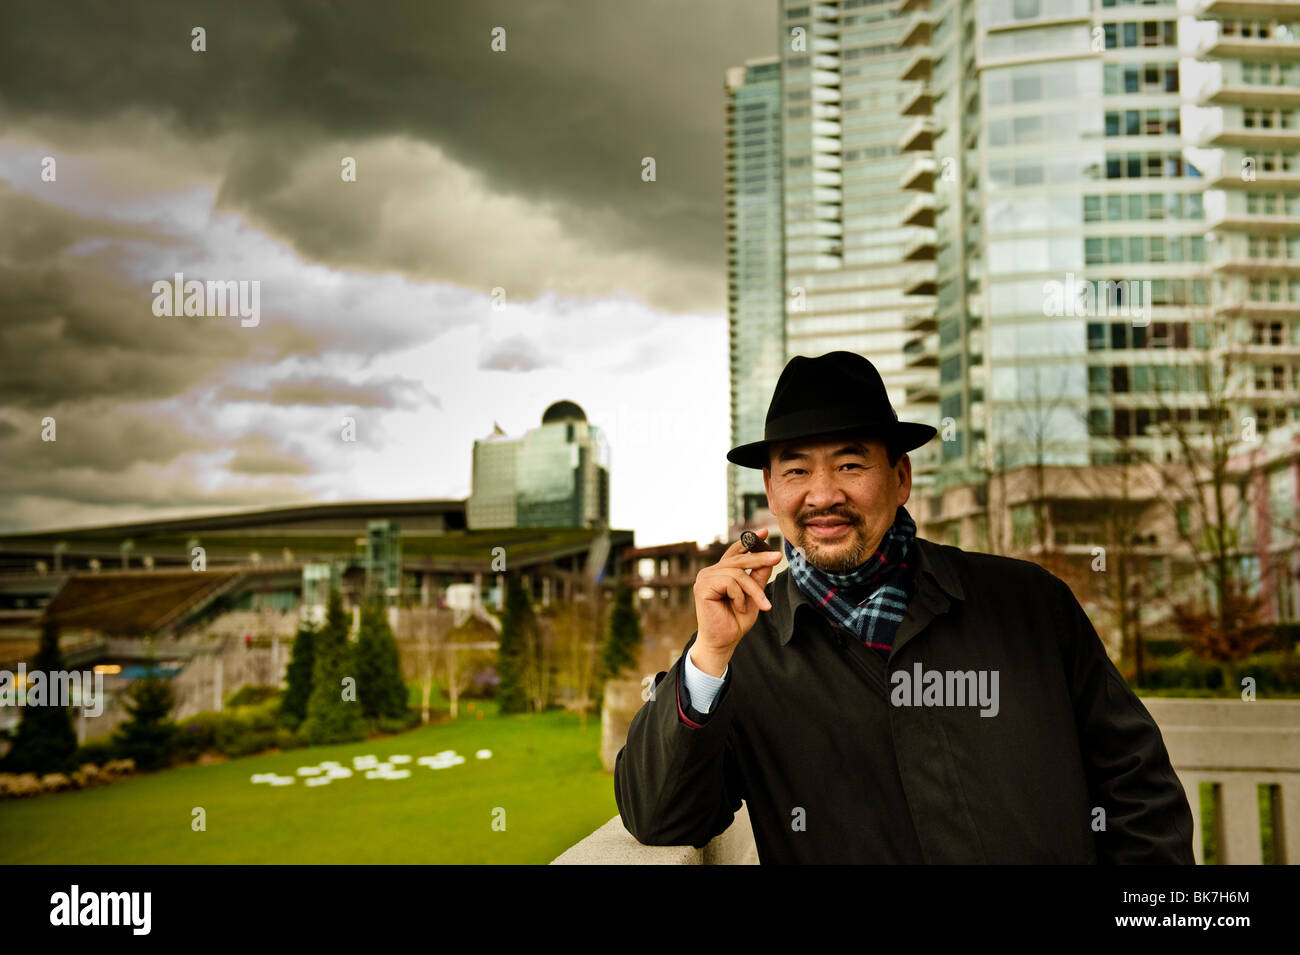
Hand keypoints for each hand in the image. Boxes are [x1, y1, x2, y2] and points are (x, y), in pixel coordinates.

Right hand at [690, 528, 781, 674]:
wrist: (724, 641)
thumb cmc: (736, 621)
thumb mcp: (753, 596)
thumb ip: (758, 577)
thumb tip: (769, 558)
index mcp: (721, 573)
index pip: (735, 552)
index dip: (749, 542)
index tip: (765, 532)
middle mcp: (711, 572)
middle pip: (739, 559)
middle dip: (760, 558)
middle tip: (778, 557)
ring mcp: (705, 578)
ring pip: (737, 573)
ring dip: (753, 591)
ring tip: (760, 605)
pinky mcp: (702, 587)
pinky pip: (730, 582)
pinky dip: (739, 596)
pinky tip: (738, 608)